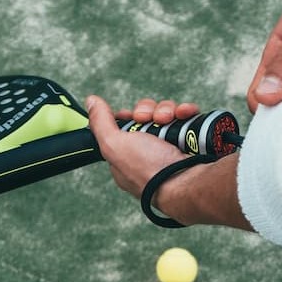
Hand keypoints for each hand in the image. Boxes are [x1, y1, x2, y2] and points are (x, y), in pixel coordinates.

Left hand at [86, 95, 200, 198]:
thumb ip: (100, 122)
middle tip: (150, 119)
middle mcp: (149, 153)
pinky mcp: (190, 141)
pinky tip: (184, 115)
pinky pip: (185, 118)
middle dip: (148, 111)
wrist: (186, 181)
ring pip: (166, 114)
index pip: (124, 128)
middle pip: (145, 117)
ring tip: (169, 119)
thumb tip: (91, 101)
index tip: (132, 116)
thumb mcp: (114, 145)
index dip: (128, 117)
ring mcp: (171, 147)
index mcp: (127, 157)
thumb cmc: (148, 171)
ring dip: (167, 110)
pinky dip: (185, 113)